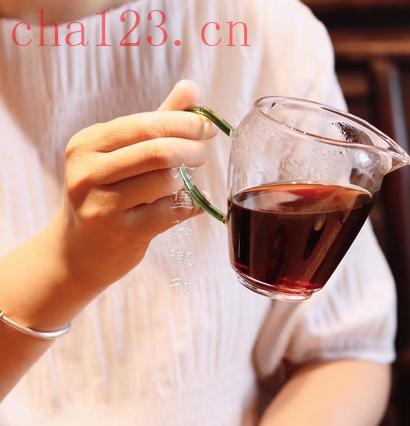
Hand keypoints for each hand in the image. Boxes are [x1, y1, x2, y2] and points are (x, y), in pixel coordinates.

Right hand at [55, 80, 214, 293]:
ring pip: (166, 182)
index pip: (145, 124)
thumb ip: (157, 120)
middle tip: (202, 153)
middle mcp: (88, 172)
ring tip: (186, 181)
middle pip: (158, 151)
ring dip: (187, 180)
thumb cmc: (106, 193)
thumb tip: (191, 88)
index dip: (184, 123)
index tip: (205, 127)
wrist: (78, 250)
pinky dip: (190, 205)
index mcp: (87, 144)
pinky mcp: (122, 233)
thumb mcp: (122, 153)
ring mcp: (102, 205)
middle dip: (192, 148)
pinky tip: (190, 203)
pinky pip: (171, 211)